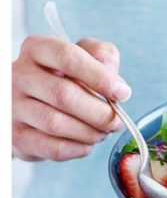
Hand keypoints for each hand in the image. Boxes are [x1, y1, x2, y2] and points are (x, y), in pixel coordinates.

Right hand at [13, 35, 129, 161]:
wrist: (34, 108)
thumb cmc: (66, 79)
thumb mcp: (85, 58)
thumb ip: (102, 55)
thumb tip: (113, 78)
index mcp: (38, 49)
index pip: (67, 57)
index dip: (100, 77)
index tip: (122, 93)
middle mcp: (18, 75)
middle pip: (64, 95)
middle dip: (100, 112)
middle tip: (117, 121)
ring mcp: (12, 106)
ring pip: (57, 123)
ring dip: (91, 132)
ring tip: (103, 132)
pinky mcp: (16, 136)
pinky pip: (53, 147)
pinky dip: (79, 148)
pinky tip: (86, 143)